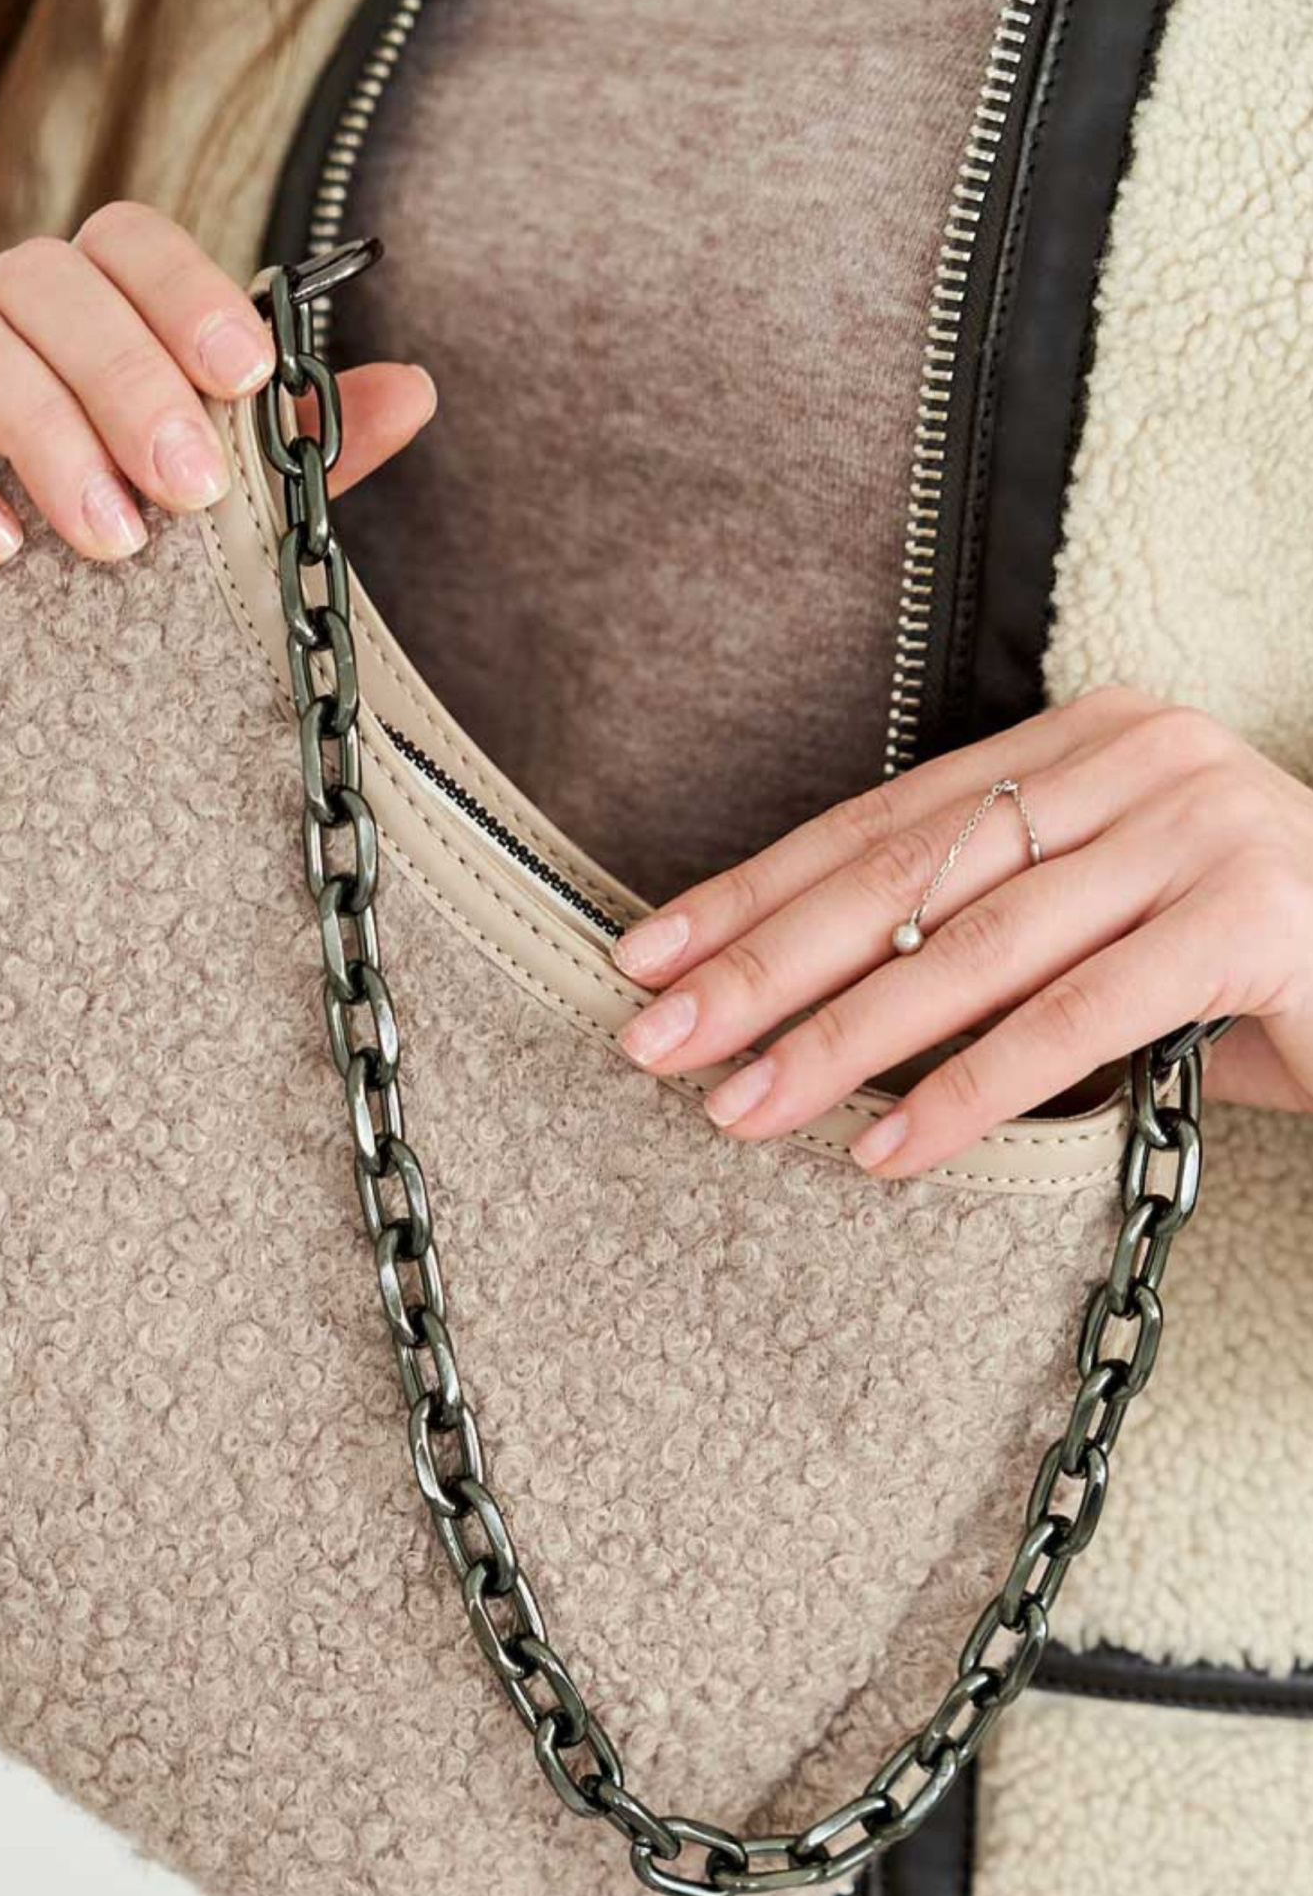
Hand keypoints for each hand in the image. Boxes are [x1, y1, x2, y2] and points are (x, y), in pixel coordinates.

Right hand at [0, 200, 436, 565]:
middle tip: (187, 488)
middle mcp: (0, 321)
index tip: (246, 375)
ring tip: (111, 539)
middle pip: (46, 280)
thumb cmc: (104, 549)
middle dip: (128, 380)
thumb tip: (413, 390)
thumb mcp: (216, 510)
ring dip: (47, 433)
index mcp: (90, 312)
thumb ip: (299, 452)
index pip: (125, 242)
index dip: (184, 290)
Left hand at [609, 685, 1312, 1176]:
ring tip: (743, 1111)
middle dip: (764, 965)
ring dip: (842, 1039)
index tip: (644, 959)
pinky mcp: (1250, 916)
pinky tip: (888, 1152)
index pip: (881, 822)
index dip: (754, 892)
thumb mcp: (1102, 931)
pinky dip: (970, 1092)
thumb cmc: (1255, 972)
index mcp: (1082, 742)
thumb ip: (984, 934)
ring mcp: (1199, 826)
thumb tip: (799, 1008)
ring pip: (972, 946)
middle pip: (904, 874)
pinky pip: (1076, 1017)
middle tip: (653, 1041)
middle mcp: (1137, 757)